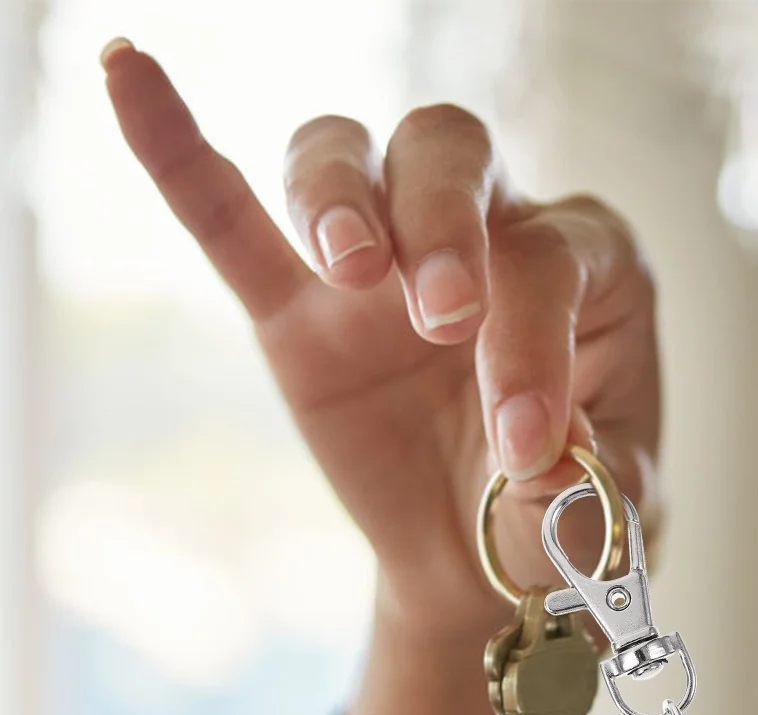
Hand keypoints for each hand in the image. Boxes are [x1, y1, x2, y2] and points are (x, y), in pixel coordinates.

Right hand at [101, 41, 660, 648]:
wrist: (485, 564)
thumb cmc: (562, 518)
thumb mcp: (595, 520)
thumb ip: (584, 487)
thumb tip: (552, 459)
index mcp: (591, 270)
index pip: (553, 265)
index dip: (536, 344)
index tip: (524, 445)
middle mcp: (492, 231)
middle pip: (457, 156)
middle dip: (445, 224)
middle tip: (443, 317)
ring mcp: (388, 263)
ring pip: (353, 156)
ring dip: (343, 196)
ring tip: (351, 268)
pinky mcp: (300, 306)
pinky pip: (229, 217)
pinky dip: (178, 152)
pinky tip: (129, 75)